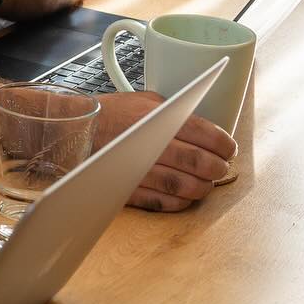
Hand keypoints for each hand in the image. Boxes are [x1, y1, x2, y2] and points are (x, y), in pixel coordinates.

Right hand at [95, 90, 235, 210]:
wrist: (74, 132)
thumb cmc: (111, 115)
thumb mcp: (146, 101)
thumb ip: (175, 112)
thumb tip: (205, 128)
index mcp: (158, 117)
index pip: (203, 133)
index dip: (223, 144)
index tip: (228, 149)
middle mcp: (150, 143)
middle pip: (197, 162)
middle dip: (217, 168)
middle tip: (221, 168)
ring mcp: (139, 169)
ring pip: (183, 185)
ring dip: (201, 187)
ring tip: (206, 184)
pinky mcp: (129, 189)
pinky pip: (162, 202)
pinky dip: (180, 202)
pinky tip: (186, 197)